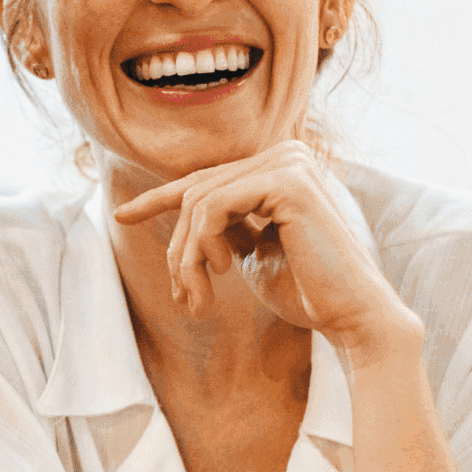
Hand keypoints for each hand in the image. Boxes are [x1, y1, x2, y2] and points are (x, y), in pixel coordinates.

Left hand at [114, 140, 420, 363]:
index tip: (121, 216)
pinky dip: (204, 245)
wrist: (351, 316)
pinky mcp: (288, 181)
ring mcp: (289, 163)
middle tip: (185, 297)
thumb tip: (187, 217)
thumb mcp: (254, 252)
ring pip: (197, 202)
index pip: (204, 181)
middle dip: (178, 249)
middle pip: (194, 193)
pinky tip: (226, 271)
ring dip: (187, 257)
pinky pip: (212, 208)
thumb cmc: (305, 291)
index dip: (158, 199)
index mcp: (279, 168)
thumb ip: (227, 228)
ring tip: (199, 296)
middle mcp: (285, 154)